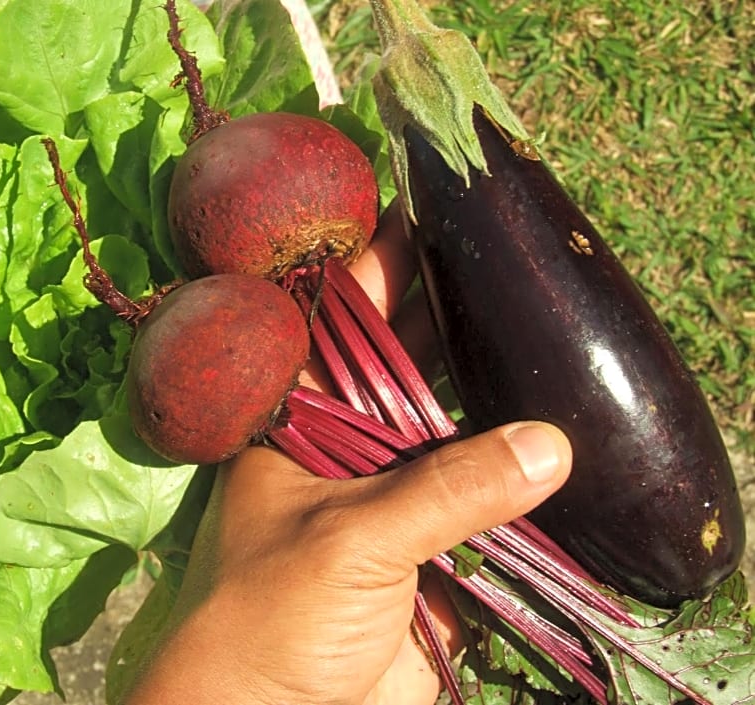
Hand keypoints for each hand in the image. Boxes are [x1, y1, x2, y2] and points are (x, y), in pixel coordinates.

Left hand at [124, 203, 572, 704]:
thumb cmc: (270, 615)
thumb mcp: (349, 540)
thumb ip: (445, 491)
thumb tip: (548, 446)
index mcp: (302, 414)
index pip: (344, 316)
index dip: (383, 258)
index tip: (435, 202)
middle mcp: (349, 435)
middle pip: (410, 355)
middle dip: (455, 309)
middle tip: (511, 255)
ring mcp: (394, 482)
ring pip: (456, 416)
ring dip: (496, 384)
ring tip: (547, 324)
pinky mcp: (432, 534)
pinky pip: (485, 484)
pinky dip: (519, 462)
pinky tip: (558, 424)